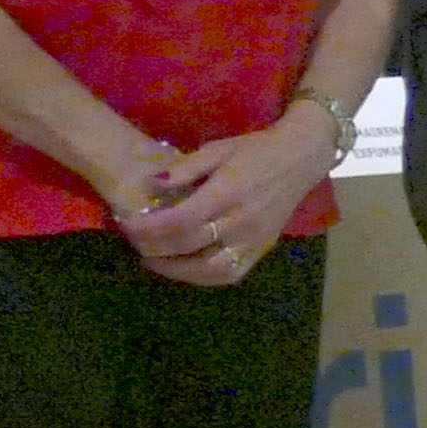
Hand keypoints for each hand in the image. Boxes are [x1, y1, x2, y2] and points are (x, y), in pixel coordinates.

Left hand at [117, 117, 330, 284]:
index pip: (180, 221)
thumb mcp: (217, 150)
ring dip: (178, 271)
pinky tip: (185, 270)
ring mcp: (255, 239)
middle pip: (190, 247)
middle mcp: (241, 221)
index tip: (126, 225)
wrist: (300, 158)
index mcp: (227, 193)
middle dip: (155, 249)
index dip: (149, 228)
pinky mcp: (263, 249)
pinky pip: (231, 273)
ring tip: (154, 262)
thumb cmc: (255, 150)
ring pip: (211, 269)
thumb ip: (184, 169)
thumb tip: (151, 184)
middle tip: (133, 244)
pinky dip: (205, 278)